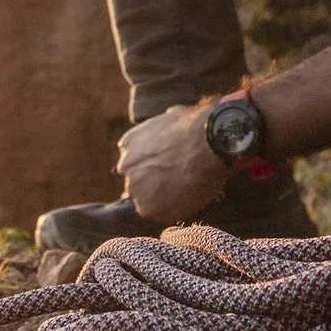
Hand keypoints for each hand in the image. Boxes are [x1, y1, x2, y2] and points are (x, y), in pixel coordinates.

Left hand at [116, 100, 226, 222]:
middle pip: (138, 182)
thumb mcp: (173, 115)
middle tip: (179, 184)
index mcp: (129, 143)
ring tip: (188, 192)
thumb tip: (172, 116)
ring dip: (164, 199)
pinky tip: (189, 199)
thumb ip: (165, 124)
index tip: (168, 170)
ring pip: (147, 200)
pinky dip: (174, 211)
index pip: (135, 163)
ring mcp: (134, 188)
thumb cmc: (196, 127)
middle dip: (155, 185)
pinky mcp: (146, 208)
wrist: (204, 144)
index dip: (153, 169)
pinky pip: (160, 215)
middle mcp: (126, 166)